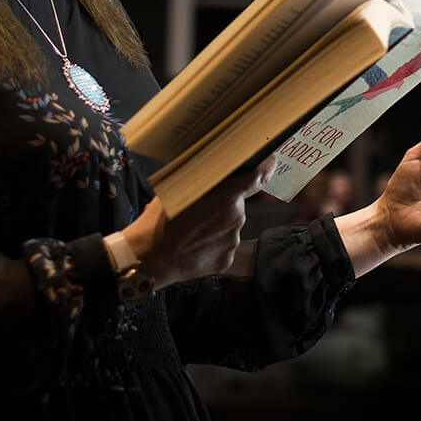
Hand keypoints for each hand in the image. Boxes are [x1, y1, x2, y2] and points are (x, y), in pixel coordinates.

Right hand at [124, 153, 275, 287]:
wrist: (150, 258)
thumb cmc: (160, 220)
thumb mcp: (178, 188)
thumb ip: (204, 179)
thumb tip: (213, 167)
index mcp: (227, 196)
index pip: (258, 177)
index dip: (266, 168)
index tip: (270, 161)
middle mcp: (236, 217)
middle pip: (236, 204)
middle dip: (222, 204)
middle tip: (198, 211)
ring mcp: (233, 240)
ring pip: (230, 226)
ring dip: (216, 225)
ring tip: (191, 231)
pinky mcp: (227, 259)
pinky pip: (224, 246)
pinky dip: (212, 244)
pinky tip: (194, 245)